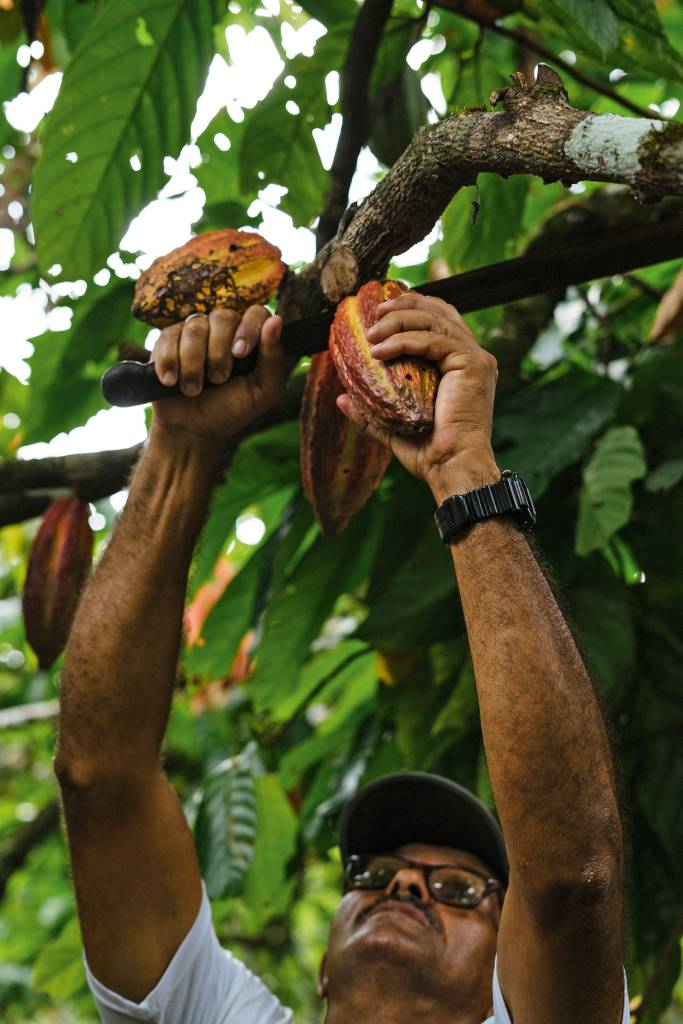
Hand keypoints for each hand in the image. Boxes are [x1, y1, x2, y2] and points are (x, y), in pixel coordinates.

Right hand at [149, 306, 285, 448]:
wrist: (193, 430)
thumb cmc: (232, 410)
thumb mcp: (262, 393)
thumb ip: (273, 359)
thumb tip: (276, 320)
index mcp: (251, 339)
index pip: (256, 313)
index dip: (248, 328)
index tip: (240, 353)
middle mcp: (224, 331)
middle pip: (223, 317)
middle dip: (219, 353)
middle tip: (218, 380)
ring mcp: (195, 333)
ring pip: (194, 328)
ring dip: (194, 364)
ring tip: (194, 389)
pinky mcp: (168, 340)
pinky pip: (167, 336)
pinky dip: (169, 362)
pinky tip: (171, 381)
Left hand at [336, 292, 499, 501]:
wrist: (452, 466)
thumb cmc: (430, 453)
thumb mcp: (393, 427)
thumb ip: (370, 412)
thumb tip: (342, 399)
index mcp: (461, 364)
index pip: (440, 320)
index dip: (413, 307)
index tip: (381, 311)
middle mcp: (473, 356)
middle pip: (439, 311)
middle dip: (404, 305)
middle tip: (375, 313)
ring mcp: (476, 358)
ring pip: (434, 321)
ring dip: (399, 321)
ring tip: (371, 333)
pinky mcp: (472, 363)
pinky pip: (433, 340)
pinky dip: (404, 341)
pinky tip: (379, 352)